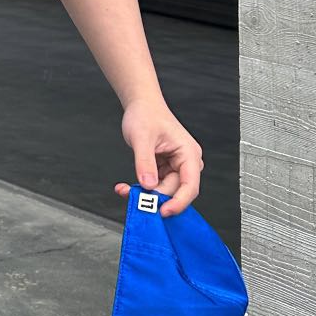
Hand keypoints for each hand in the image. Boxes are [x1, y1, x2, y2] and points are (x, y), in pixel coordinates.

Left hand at [115, 97, 202, 216]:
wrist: (141, 104)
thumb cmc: (146, 114)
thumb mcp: (142, 137)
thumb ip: (145, 162)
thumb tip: (148, 186)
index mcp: (189, 154)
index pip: (190, 186)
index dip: (178, 202)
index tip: (162, 211)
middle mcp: (186, 162)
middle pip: (175, 191)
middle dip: (155, 197)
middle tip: (134, 199)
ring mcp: (176, 166)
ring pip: (164, 190)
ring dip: (145, 194)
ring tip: (126, 190)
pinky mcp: (165, 169)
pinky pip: (156, 185)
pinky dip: (142, 188)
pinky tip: (127, 187)